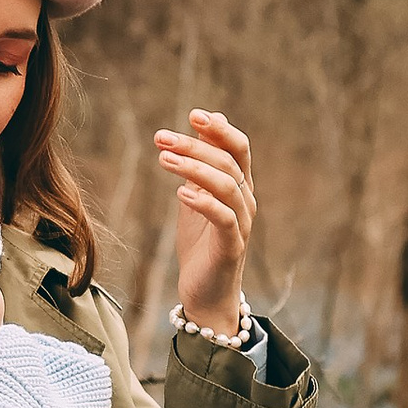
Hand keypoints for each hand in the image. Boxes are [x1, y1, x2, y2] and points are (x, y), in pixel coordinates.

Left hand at [154, 107, 255, 333]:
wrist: (204, 293)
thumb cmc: (200, 244)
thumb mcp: (196, 196)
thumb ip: (200, 164)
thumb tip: (206, 121)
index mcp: (238, 186)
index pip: (238, 148)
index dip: (219, 129)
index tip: (192, 114)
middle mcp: (245, 201)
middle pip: (229, 162)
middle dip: (196, 145)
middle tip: (162, 137)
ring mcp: (242, 224)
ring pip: (227, 186)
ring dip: (194, 169)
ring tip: (163, 159)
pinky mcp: (232, 247)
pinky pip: (224, 219)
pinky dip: (204, 203)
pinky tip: (180, 193)